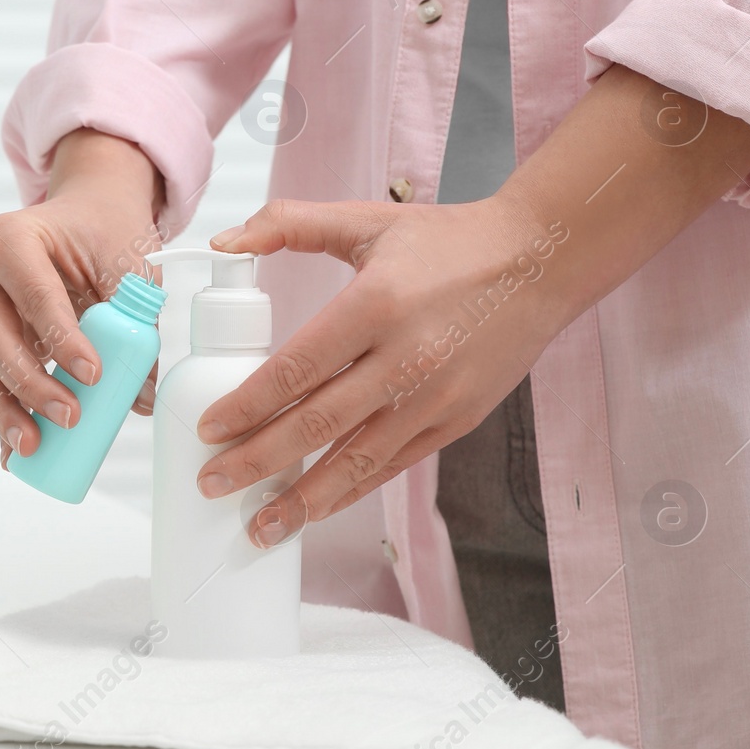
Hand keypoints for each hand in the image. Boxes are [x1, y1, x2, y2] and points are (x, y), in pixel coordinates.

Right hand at [0, 131, 162, 463]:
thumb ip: (136, 323)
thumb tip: (141, 397)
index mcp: (9, 240)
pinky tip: (15, 454)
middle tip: (68, 417)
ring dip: (7, 412)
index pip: (35, 296)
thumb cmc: (104, 234)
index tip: (93, 375)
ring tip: (33, 447)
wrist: (86, 218)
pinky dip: (4, 416)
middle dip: (30, 385)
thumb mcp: (126, 265)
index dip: (62, 339)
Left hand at [195, 196, 572, 544]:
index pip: (297, 367)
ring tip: (259, 527)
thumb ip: (289, 224)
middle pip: (317, 424)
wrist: (540, 263)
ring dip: (303, 499)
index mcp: (376, 305)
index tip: (209, 429)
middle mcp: (405, 360)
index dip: (249, 404)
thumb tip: (224, 243)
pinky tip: (314, 509)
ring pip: (356, 461)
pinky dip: (350, 491)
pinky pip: (392, 466)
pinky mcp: (456, 421)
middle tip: (213, 483)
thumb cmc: (447, 241)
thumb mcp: (367, 221)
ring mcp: (434, 399)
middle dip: (259, 461)